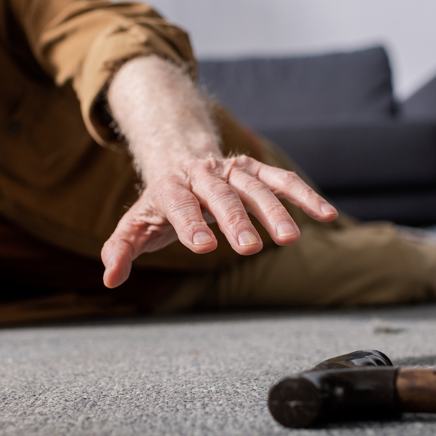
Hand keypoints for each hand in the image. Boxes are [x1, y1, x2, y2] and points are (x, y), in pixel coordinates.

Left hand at [101, 155, 337, 287]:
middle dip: (235, 220)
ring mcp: (232, 170)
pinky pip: (282, 181)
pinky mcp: (255, 170)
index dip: (191, 224)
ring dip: (274, 211)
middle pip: (221, 196)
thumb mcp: (136, 225)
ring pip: (255, 188)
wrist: (179, 157)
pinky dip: (304, 195)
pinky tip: (326, 214)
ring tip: (290, 240)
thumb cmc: (159, 204)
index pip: (180, 204)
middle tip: (249, 248)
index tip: (203, 246)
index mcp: (170, 188)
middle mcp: (203, 175)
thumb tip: (110, 278)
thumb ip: (121, 250)